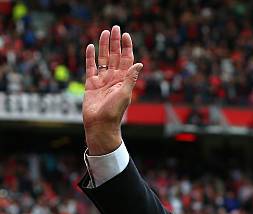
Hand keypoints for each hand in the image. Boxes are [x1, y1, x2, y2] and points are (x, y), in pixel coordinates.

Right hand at [83, 25, 142, 154]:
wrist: (100, 124)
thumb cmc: (114, 112)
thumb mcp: (125, 94)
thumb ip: (130, 78)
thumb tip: (139, 64)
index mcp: (124, 80)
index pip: (126, 60)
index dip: (126, 47)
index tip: (126, 35)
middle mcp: (114, 78)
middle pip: (114, 56)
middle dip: (115, 42)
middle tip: (115, 28)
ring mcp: (102, 80)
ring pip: (103, 59)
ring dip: (103, 46)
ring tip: (103, 32)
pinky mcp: (91, 84)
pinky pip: (90, 67)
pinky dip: (90, 57)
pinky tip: (91, 47)